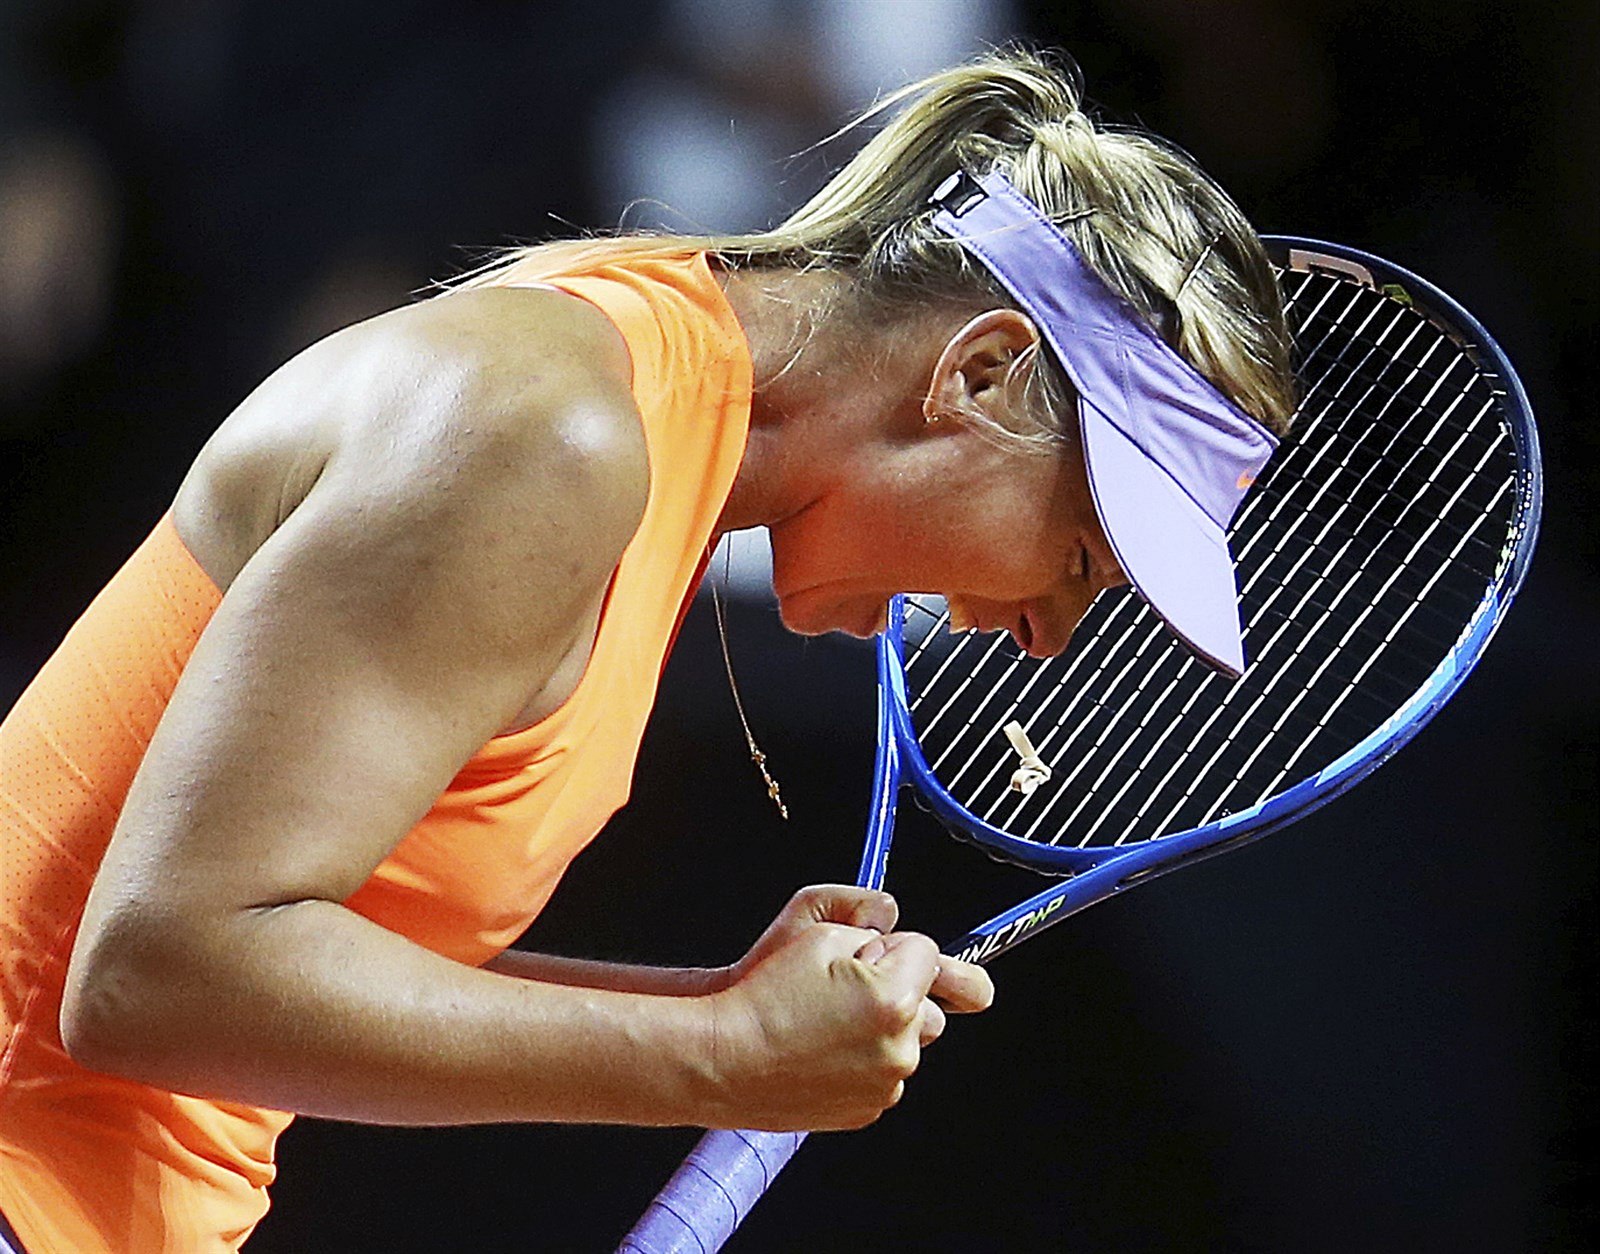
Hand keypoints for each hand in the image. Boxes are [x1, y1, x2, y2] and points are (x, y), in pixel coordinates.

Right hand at [704, 887, 993, 1130]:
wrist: (724, 1059)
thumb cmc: (764, 996)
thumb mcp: (820, 933)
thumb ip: (873, 927)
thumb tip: (895, 938)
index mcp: (895, 999)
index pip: (927, 953)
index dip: (891, 946)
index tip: (866, 953)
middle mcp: (901, 1048)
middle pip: (927, 1001)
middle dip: (897, 988)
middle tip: (843, 988)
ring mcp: (885, 1085)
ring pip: (906, 1039)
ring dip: (881, 1026)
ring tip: (825, 1021)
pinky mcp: (868, 1109)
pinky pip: (882, 1072)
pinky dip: (862, 1059)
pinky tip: (820, 1048)